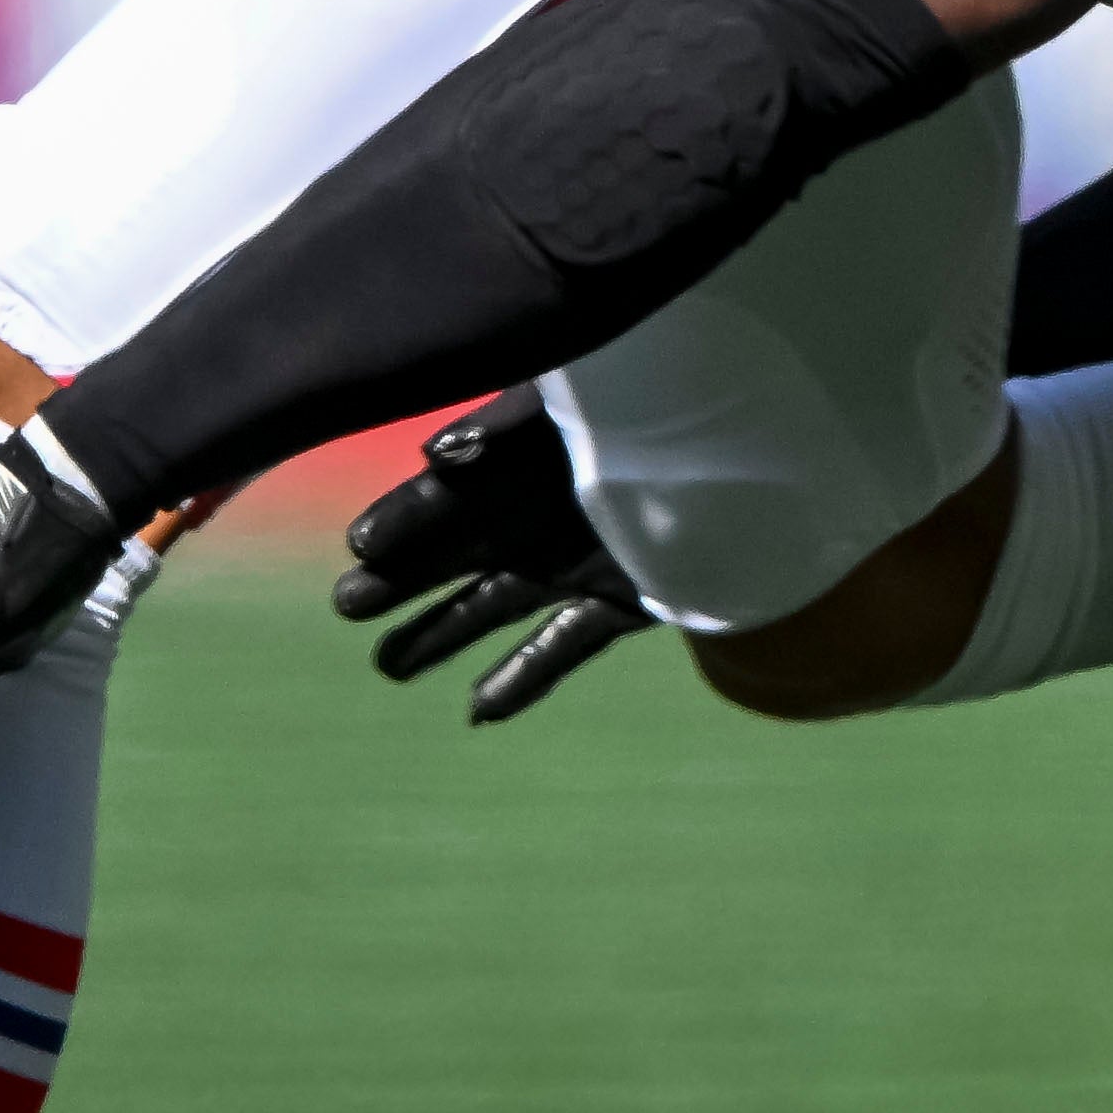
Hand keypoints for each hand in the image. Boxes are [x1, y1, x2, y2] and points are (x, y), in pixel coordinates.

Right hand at [330, 402, 665, 723]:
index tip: (360, 545)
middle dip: (400, 578)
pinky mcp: (622, 602)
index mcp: (523, 461)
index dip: (402, 520)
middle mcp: (538, 513)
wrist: (764, 447)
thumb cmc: (662, 406)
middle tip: (348, 604)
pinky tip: (478, 710)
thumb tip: (437, 458)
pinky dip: (522, 678)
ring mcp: (575, 560)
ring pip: (494, 603)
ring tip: (388, 666)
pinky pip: (563, 646)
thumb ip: (509, 423)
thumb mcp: (576, 401)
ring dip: (442, 634)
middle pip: (453, 552)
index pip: (444, 496)